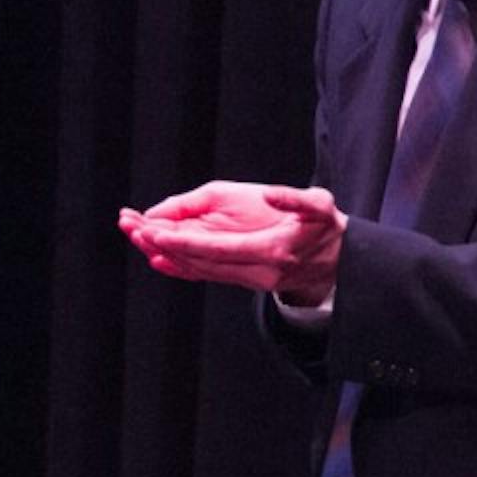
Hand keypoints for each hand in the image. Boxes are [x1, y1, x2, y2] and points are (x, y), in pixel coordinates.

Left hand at [119, 181, 344, 301]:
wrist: (341, 262)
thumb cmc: (328, 228)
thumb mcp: (320, 206)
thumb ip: (296, 199)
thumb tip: (269, 194)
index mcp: (273, 251)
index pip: (218, 249)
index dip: (185, 242)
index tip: (156, 233)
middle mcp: (259, 272)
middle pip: (202, 263)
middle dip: (167, 247)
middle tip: (135, 230)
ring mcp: (253, 281)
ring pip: (202, 271)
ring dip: (169, 256)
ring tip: (140, 238)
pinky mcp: (249, 281)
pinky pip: (210, 275)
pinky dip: (183, 267)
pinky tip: (161, 259)